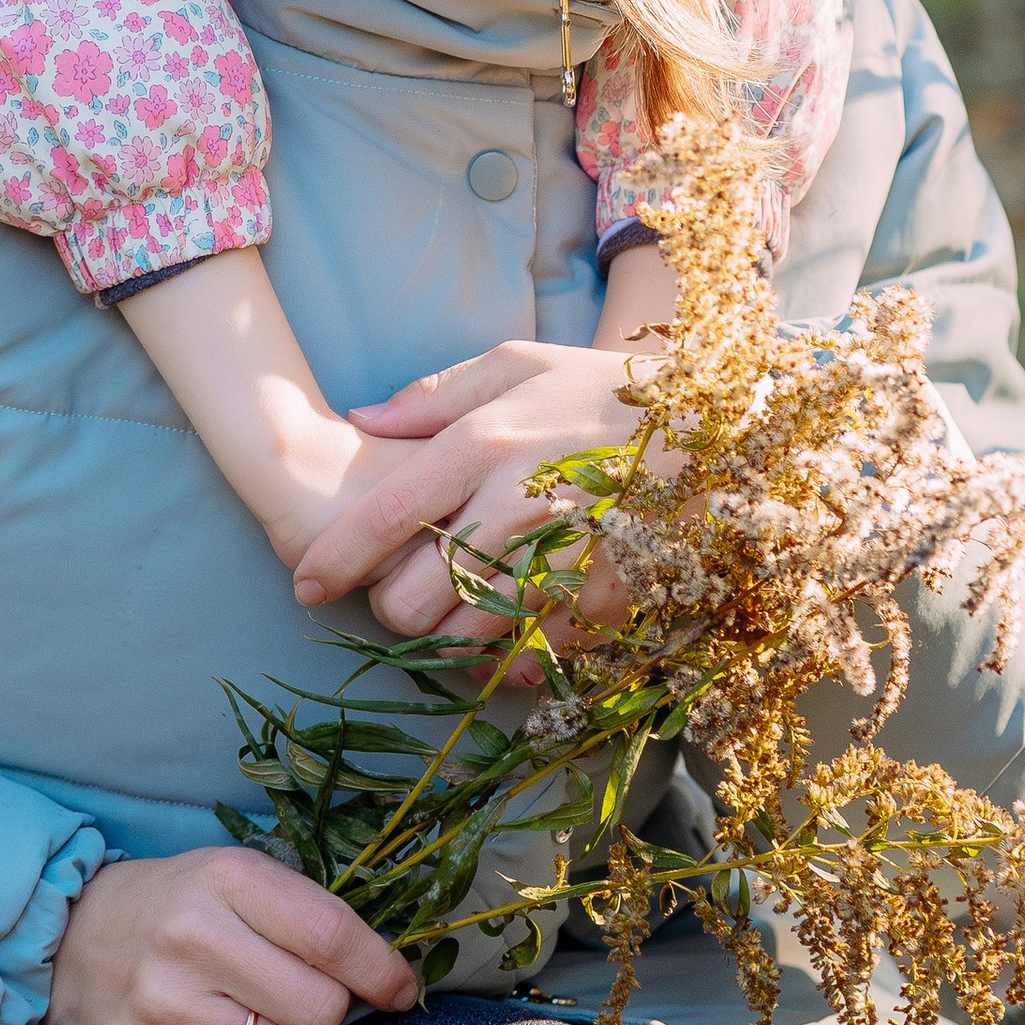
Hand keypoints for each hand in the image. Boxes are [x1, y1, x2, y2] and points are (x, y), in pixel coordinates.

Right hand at [43, 846, 417, 1024]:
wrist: (69, 941)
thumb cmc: (179, 908)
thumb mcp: (238, 881)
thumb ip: (310, 918)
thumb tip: (397, 979)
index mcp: (225, 879)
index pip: (332, 936)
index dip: (382, 971)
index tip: (401, 990)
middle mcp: (190, 939)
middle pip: (319, 1011)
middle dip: (325, 1013)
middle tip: (296, 998)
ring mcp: (157, 1007)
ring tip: (243, 1016)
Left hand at [292, 339, 654, 633]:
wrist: (718, 426)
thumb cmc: (606, 391)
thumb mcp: (521, 364)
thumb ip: (436, 393)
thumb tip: (361, 417)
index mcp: (483, 443)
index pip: (385, 516)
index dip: (335, 559)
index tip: (305, 585)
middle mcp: (513, 504)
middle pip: (413, 598)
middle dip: (393, 611)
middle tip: (405, 598)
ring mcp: (560, 560)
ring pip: (466, 639)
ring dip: (449, 641)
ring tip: (459, 619)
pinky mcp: (604, 604)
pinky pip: (532, 660)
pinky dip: (511, 661)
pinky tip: (515, 638)